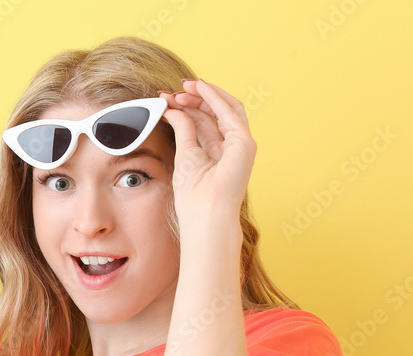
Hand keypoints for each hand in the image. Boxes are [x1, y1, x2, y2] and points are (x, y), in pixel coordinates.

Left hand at [159, 80, 255, 235]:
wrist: (206, 212)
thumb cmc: (194, 194)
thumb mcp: (185, 154)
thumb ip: (182, 129)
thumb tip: (172, 109)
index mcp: (216, 152)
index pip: (203, 122)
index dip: (186, 108)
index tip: (167, 100)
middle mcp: (230, 147)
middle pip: (214, 114)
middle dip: (194, 99)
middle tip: (173, 91)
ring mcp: (240, 144)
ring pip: (225, 108)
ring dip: (204, 94)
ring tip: (184, 86)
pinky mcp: (245, 143)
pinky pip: (230, 112)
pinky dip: (215, 98)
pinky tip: (200, 87)